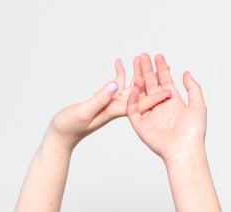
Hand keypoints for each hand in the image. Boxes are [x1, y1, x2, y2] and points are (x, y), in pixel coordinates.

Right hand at [48, 58, 170, 149]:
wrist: (61, 135)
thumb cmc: (70, 126)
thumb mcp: (84, 112)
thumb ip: (99, 98)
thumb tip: (115, 85)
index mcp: (116, 112)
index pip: (140, 105)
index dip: (155, 98)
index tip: (169, 90)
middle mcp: (116, 108)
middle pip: (138, 93)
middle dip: (150, 79)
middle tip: (162, 64)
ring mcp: (110, 104)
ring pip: (127, 87)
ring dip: (135, 72)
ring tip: (142, 57)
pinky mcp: (103, 101)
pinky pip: (114, 86)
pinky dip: (118, 75)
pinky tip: (120, 63)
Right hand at [127, 53, 207, 163]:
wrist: (184, 150)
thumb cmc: (194, 132)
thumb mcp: (198, 105)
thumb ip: (193, 88)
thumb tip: (187, 73)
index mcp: (173, 103)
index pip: (165, 81)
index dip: (161, 68)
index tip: (158, 56)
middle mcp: (161, 107)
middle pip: (151, 84)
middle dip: (147, 70)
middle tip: (142, 56)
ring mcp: (150, 115)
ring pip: (142, 94)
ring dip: (140, 80)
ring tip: (139, 68)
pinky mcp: (141, 125)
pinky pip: (134, 109)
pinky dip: (134, 98)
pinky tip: (137, 86)